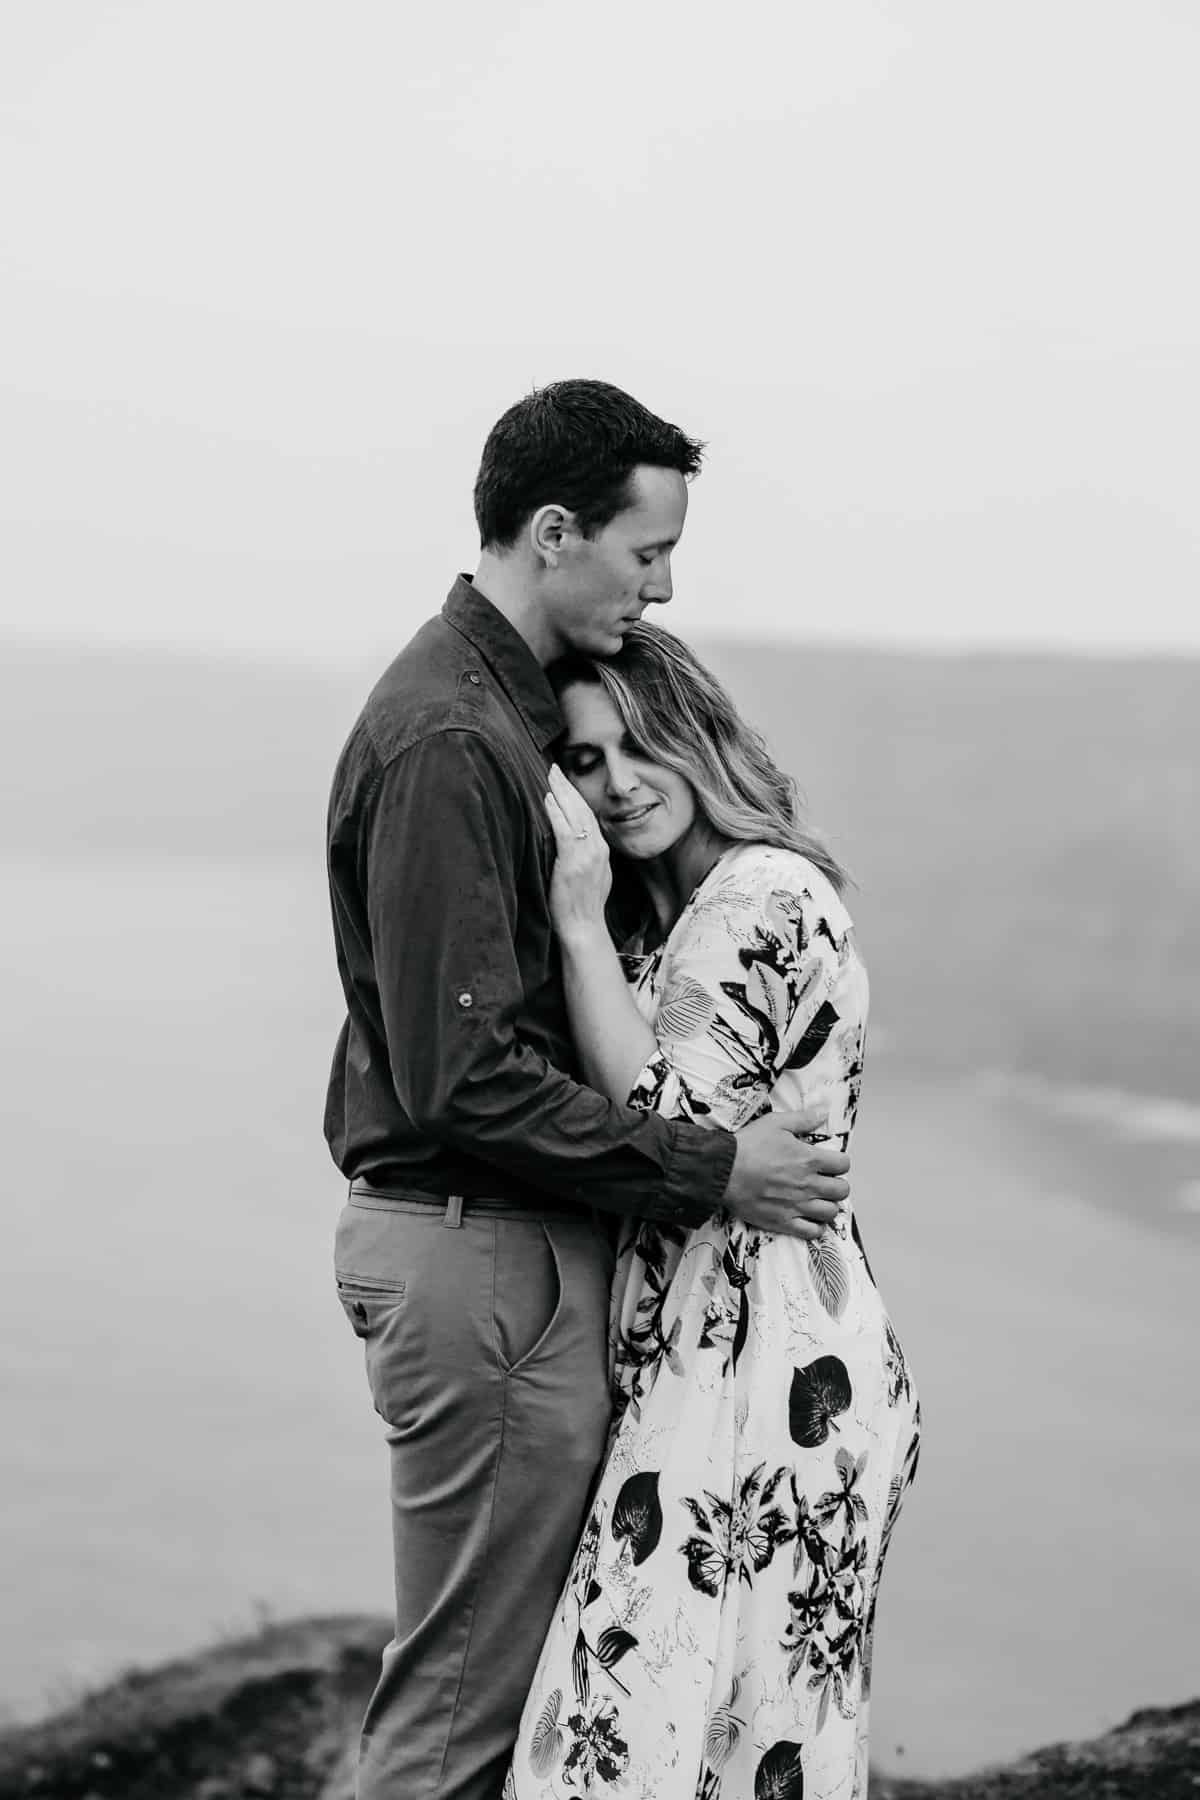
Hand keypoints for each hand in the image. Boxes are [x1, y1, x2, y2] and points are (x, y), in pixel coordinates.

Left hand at [544, 765, 611, 941]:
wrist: (584, 927)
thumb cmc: (583, 907)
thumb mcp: (594, 877)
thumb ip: (588, 857)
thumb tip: (578, 843)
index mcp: (601, 851)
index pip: (588, 815)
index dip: (575, 796)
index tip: (564, 781)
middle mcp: (597, 848)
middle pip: (582, 809)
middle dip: (568, 786)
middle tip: (555, 767)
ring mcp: (587, 854)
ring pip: (575, 814)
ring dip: (561, 792)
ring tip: (550, 775)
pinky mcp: (573, 862)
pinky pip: (564, 831)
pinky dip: (556, 812)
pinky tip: (548, 799)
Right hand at [724, 1104, 849, 1239]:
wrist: (722, 1171)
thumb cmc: (747, 1147)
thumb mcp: (775, 1123)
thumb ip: (803, 1119)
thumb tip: (823, 1111)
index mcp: (808, 1159)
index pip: (843, 1164)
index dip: (839, 1162)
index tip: (831, 1162)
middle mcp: (807, 1184)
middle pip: (842, 1190)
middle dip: (838, 1184)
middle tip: (826, 1181)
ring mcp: (797, 1206)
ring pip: (831, 1212)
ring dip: (829, 1205)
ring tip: (819, 1199)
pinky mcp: (783, 1222)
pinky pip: (812, 1232)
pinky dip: (816, 1227)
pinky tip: (809, 1218)